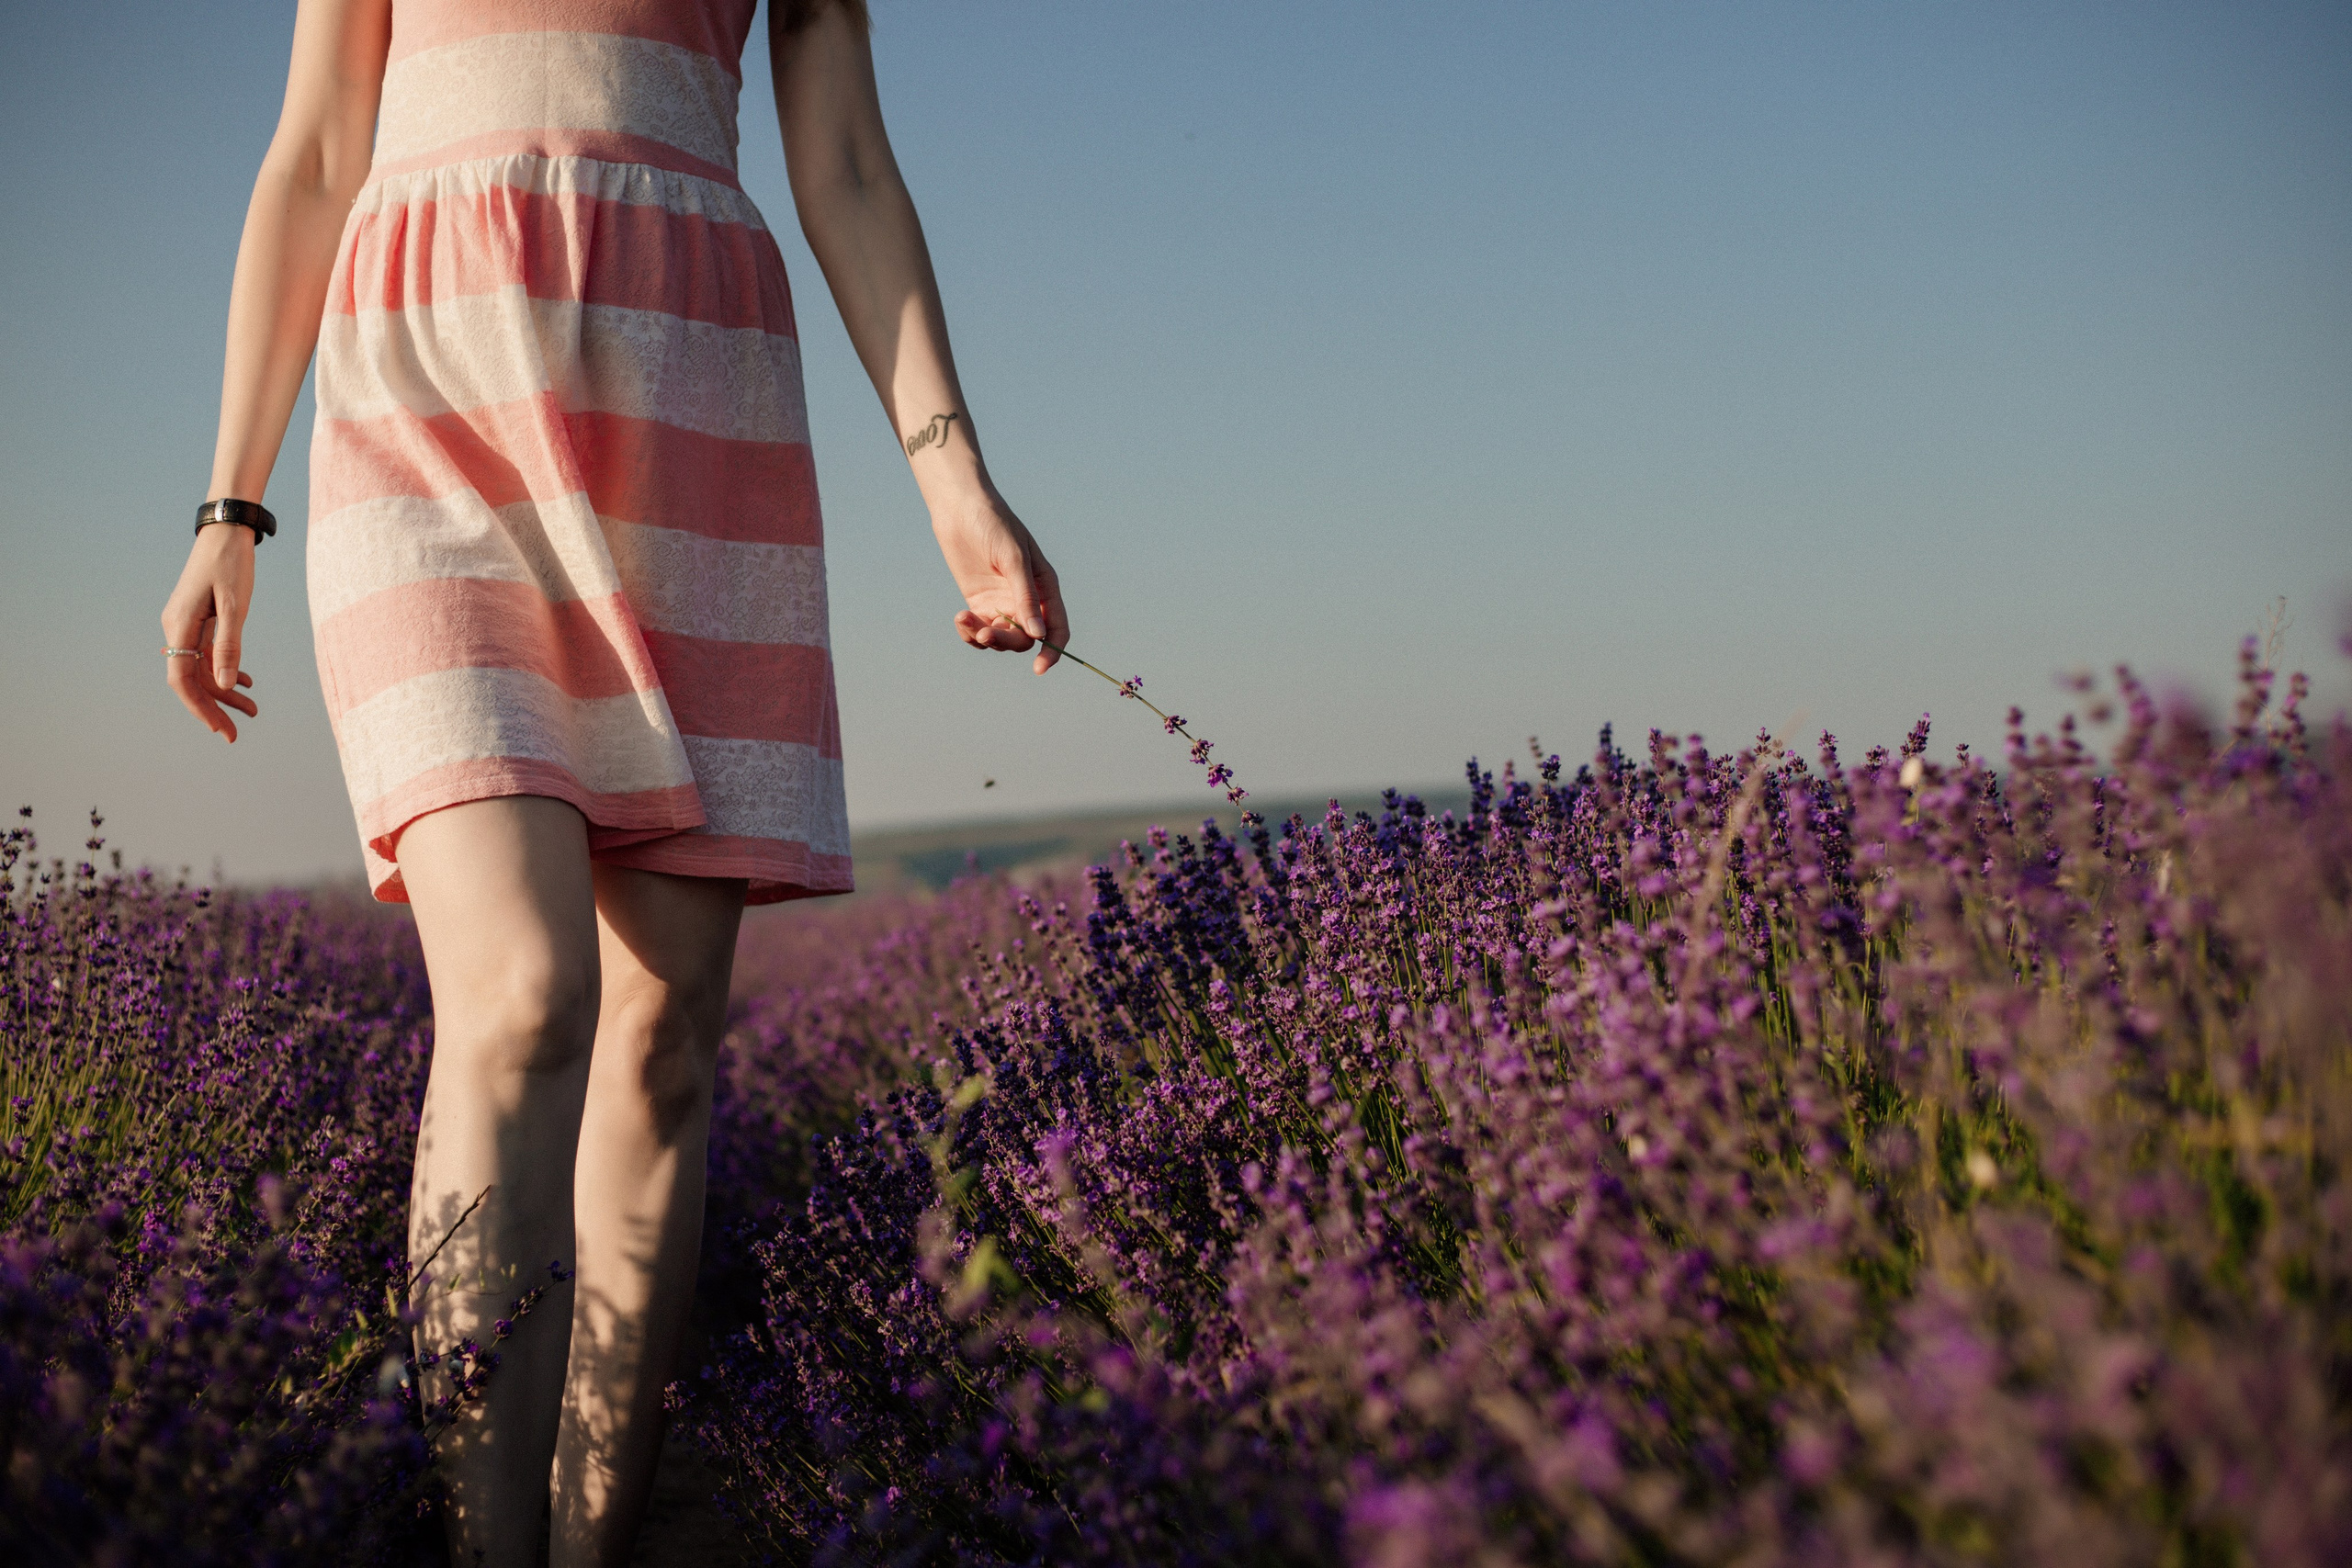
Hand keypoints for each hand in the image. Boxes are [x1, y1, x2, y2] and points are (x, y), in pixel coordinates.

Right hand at [161, 524, 260, 740]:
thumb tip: (226, 686)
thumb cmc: (231, 564)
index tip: (220, 730)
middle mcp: (177, 628)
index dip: (200, 708)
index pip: (183, 680)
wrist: (227, 531)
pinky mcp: (198, 618)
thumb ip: (229, 646)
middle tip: (236, 734)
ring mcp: (186, 624)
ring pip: (202, 669)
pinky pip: (207, 653)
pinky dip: (226, 670)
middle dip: (213, 708)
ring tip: (252, 710)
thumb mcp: (235, 606)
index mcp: (179, 626)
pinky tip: (245, 683)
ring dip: (224, 691)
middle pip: (191, 680)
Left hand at [936, 490, 1069, 675]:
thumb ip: (1026, 598)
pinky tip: (960, 618)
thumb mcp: (1013, 559)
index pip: (1056, 629)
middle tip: (985, 634)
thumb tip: (1038, 636)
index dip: (1052, 651)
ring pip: (1001, 639)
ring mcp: (1002, 603)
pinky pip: (980, 632)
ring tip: (965, 619)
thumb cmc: (993, 525)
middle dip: (1006, 642)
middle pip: (1026, 639)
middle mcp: (1027, 600)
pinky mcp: (980, 604)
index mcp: (1045, 587)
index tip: (1039, 668)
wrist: (959, 509)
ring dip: (984, 637)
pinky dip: (970, 632)